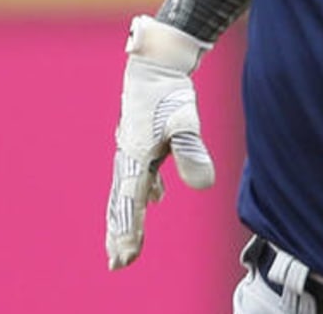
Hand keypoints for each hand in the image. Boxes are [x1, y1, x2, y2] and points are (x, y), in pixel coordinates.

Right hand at [106, 16, 215, 268]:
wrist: (157, 59)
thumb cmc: (169, 89)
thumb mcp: (184, 119)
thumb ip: (192, 151)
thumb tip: (204, 186)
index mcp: (134, 156)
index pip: (130, 202)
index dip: (128, 231)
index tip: (125, 258)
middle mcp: (128, 155)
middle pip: (121, 201)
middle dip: (120, 232)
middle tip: (118, 262)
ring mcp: (133, 146)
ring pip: (127, 189)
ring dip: (127, 215)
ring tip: (126, 241)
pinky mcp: (142, 138)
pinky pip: (138, 172)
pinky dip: (143, 190)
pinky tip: (155, 198)